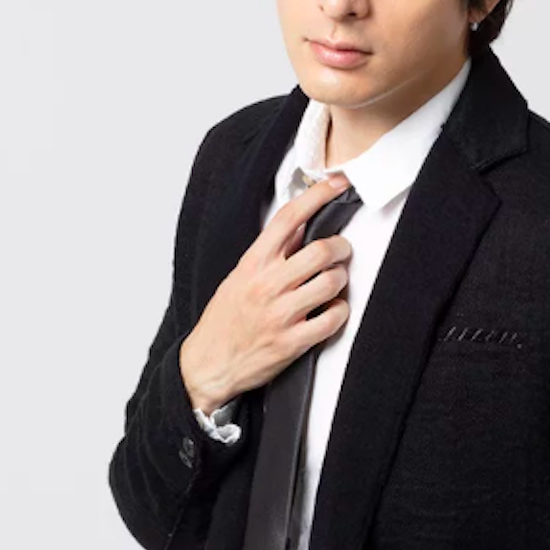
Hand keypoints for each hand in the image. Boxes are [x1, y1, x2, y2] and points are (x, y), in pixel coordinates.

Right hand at [179, 172, 353, 412]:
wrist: (208, 365)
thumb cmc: (224, 321)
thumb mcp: (238, 278)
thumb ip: (268, 255)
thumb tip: (301, 230)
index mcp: (252, 264)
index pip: (289, 218)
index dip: (318, 195)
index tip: (337, 184)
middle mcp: (267, 285)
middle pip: (321, 250)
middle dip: (341, 247)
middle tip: (342, 252)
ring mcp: (281, 314)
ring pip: (332, 282)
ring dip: (341, 280)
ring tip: (334, 284)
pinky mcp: (292, 342)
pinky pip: (333, 319)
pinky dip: (339, 312)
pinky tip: (331, 312)